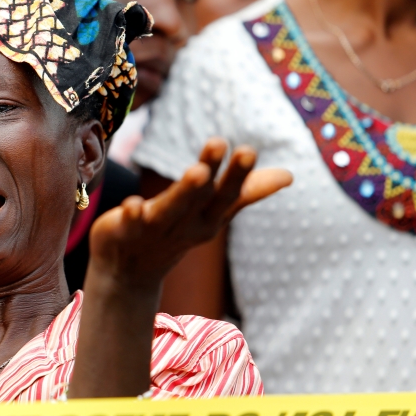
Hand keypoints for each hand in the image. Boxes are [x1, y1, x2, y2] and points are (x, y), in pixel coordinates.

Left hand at [88, 138, 291, 297]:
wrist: (129, 272)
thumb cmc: (175, 232)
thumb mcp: (212, 213)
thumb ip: (245, 192)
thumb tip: (290, 176)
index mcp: (207, 217)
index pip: (227, 194)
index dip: (238, 174)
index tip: (249, 149)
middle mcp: (184, 223)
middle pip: (200, 197)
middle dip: (213, 173)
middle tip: (219, 143)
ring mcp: (154, 228)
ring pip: (170, 209)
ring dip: (183, 191)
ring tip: (197, 170)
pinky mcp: (125, 231)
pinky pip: (130, 223)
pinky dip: (133, 214)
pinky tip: (132, 202)